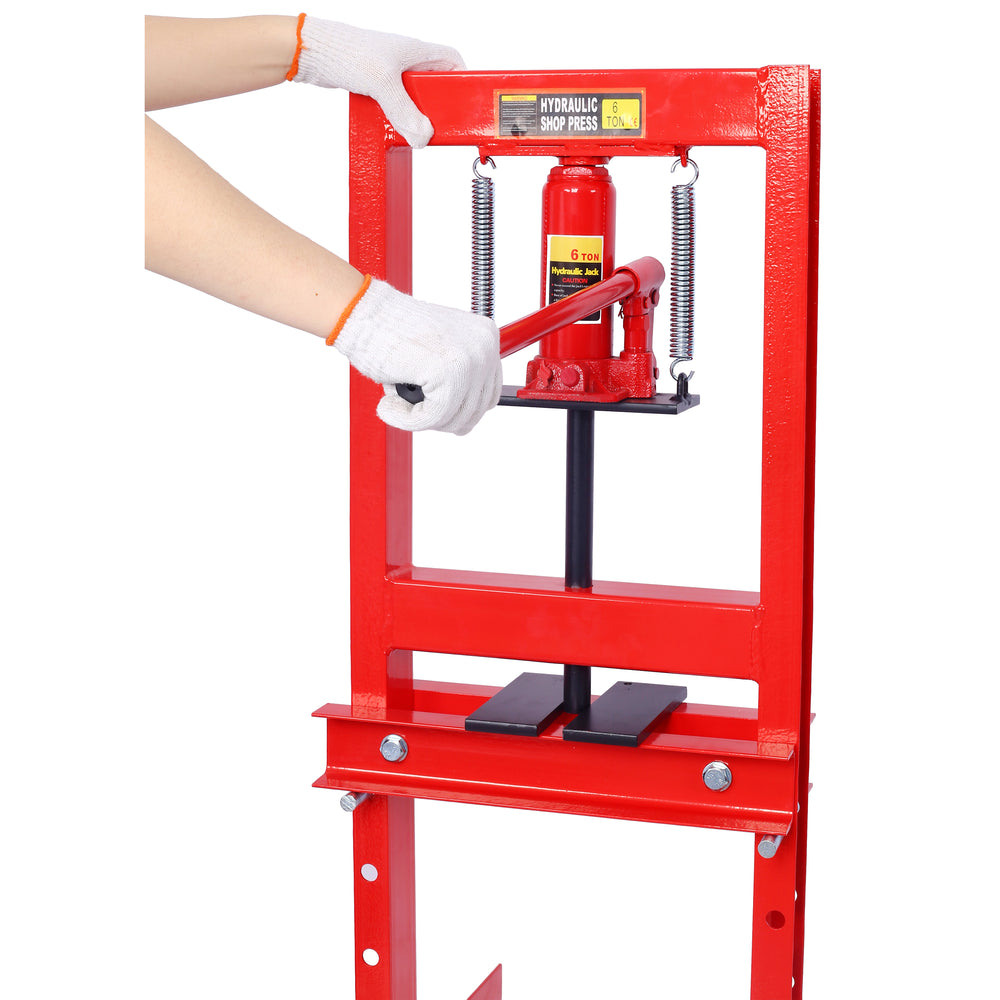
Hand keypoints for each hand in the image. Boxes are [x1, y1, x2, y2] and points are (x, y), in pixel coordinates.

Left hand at [290, 17, 463, 146]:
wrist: (311, 52)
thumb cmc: (346, 51)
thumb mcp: (383, 83)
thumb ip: (405, 111)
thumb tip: (423, 135)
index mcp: (416, 50)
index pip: (453, 62)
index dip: (462, 81)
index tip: (465, 103)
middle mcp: (406, 61)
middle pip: (434, 88)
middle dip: (437, 108)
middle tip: (437, 125)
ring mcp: (390, 75)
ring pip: (413, 101)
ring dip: (413, 117)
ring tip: (413, 129)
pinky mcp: (375, 87)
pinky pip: (394, 107)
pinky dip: (395, 119)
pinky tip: (391, 126)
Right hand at [331, 278, 501, 434]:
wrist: (363, 314)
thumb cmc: (392, 332)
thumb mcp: (441, 352)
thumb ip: (459, 376)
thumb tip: (465, 416)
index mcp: (486, 337)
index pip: (487, 395)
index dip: (458, 411)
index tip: (433, 410)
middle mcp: (485, 346)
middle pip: (474, 411)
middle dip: (441, 419)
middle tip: (412, 409)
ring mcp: (471, 360)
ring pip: (454, 419)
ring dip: (422, 420)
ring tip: (398, 404)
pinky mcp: (449, 373)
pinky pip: (433, 417)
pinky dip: (407, 420)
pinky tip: (389, 407)